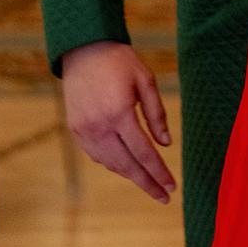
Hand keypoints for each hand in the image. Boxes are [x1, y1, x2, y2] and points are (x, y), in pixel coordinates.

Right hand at [62, 39, 175, 203]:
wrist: (84, 50)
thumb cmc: (119, 62)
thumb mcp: (145, 80)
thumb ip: (156, 114)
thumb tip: (166, 144)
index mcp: (119, 113)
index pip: (144, 152)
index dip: (159, 172)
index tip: (171, 187)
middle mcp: (100, 127)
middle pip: (127, 166)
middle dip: (147, 183)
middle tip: (164, 197)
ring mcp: (84, 131)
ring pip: (110, 163)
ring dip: (130, 175)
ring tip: (149, 181)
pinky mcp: (76, 130)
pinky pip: (97, 155)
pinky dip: (113, 163)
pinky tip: (126, 165)